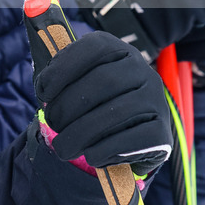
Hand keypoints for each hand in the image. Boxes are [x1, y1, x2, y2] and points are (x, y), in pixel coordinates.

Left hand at [36, 31, 172, 175]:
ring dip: (80, 133)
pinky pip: (132, 140)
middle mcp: (142, 70)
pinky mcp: (163, 132)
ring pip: (115, 113)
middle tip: (51, 122)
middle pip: (103, 82)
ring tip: (62, 147)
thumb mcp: (78, 81)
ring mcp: (156, 100)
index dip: (63, 69)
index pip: (92, 49)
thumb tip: (42, 74)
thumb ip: (60, 75)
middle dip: (68, 106)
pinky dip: (104, 150)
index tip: (42, 92)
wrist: (130, 134)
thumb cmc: (94, 103)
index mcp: (118, 50)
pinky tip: (90, 155)